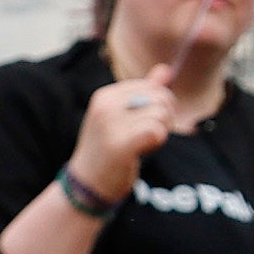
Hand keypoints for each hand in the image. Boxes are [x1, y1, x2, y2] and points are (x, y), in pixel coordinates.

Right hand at [72, 68, 184, 205]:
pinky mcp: (119, 145)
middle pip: (161, 98)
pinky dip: (158, 142)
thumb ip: (145, 92)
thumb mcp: (122, 117)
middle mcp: (106, 106)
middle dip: (165, 117)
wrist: (86, 184)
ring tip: (142, 144)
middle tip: (149, 135)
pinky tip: (143, 150)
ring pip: (161, 115)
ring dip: (161, 132)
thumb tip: (166, 69)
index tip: (145, 123)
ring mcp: (110, 125)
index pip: (152, 86)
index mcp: (105, 95)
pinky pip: (156, 131)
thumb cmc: (108, 150)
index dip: (159, 105)